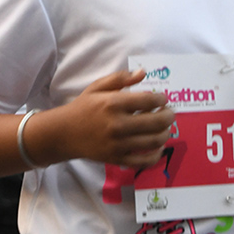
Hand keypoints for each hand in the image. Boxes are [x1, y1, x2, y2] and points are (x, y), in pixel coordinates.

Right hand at [38, 69, 175, 168]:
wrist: (64, 133)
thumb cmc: (83, 108)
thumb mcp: (98, 87)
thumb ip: (120, 78)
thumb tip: (143, 72)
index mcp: (113, 104)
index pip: (149, 100)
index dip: (161, 99)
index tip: (162, 99)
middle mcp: (117, 124)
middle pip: (156, 122)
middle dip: (169, 116)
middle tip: (169, 113)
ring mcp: (118, 144)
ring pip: (154, 141)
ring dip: (166, 133)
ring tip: (165, 127)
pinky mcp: (117, 159)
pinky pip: (144, 161)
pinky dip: (157, 155)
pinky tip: (158, 147)